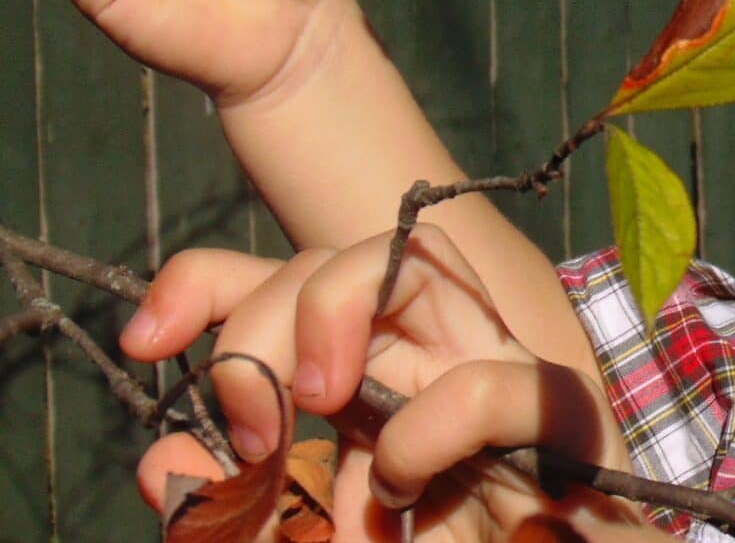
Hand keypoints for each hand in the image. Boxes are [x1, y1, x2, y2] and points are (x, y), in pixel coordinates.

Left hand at [121, 225, 669, 541]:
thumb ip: (229, 512)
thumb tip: (167, 453)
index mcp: (366, 381)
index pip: (280, 282)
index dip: (203, 285)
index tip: (144, 344)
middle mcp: (428, 358)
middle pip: (339, 253)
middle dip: (263, 312)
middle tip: (248, 422)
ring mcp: (497, 372)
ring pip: (422, 260)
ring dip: (337, 312)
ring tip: (313, 399)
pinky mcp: (559, 421)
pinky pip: (489, 384)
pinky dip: (424, 432)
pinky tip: (401, 490)